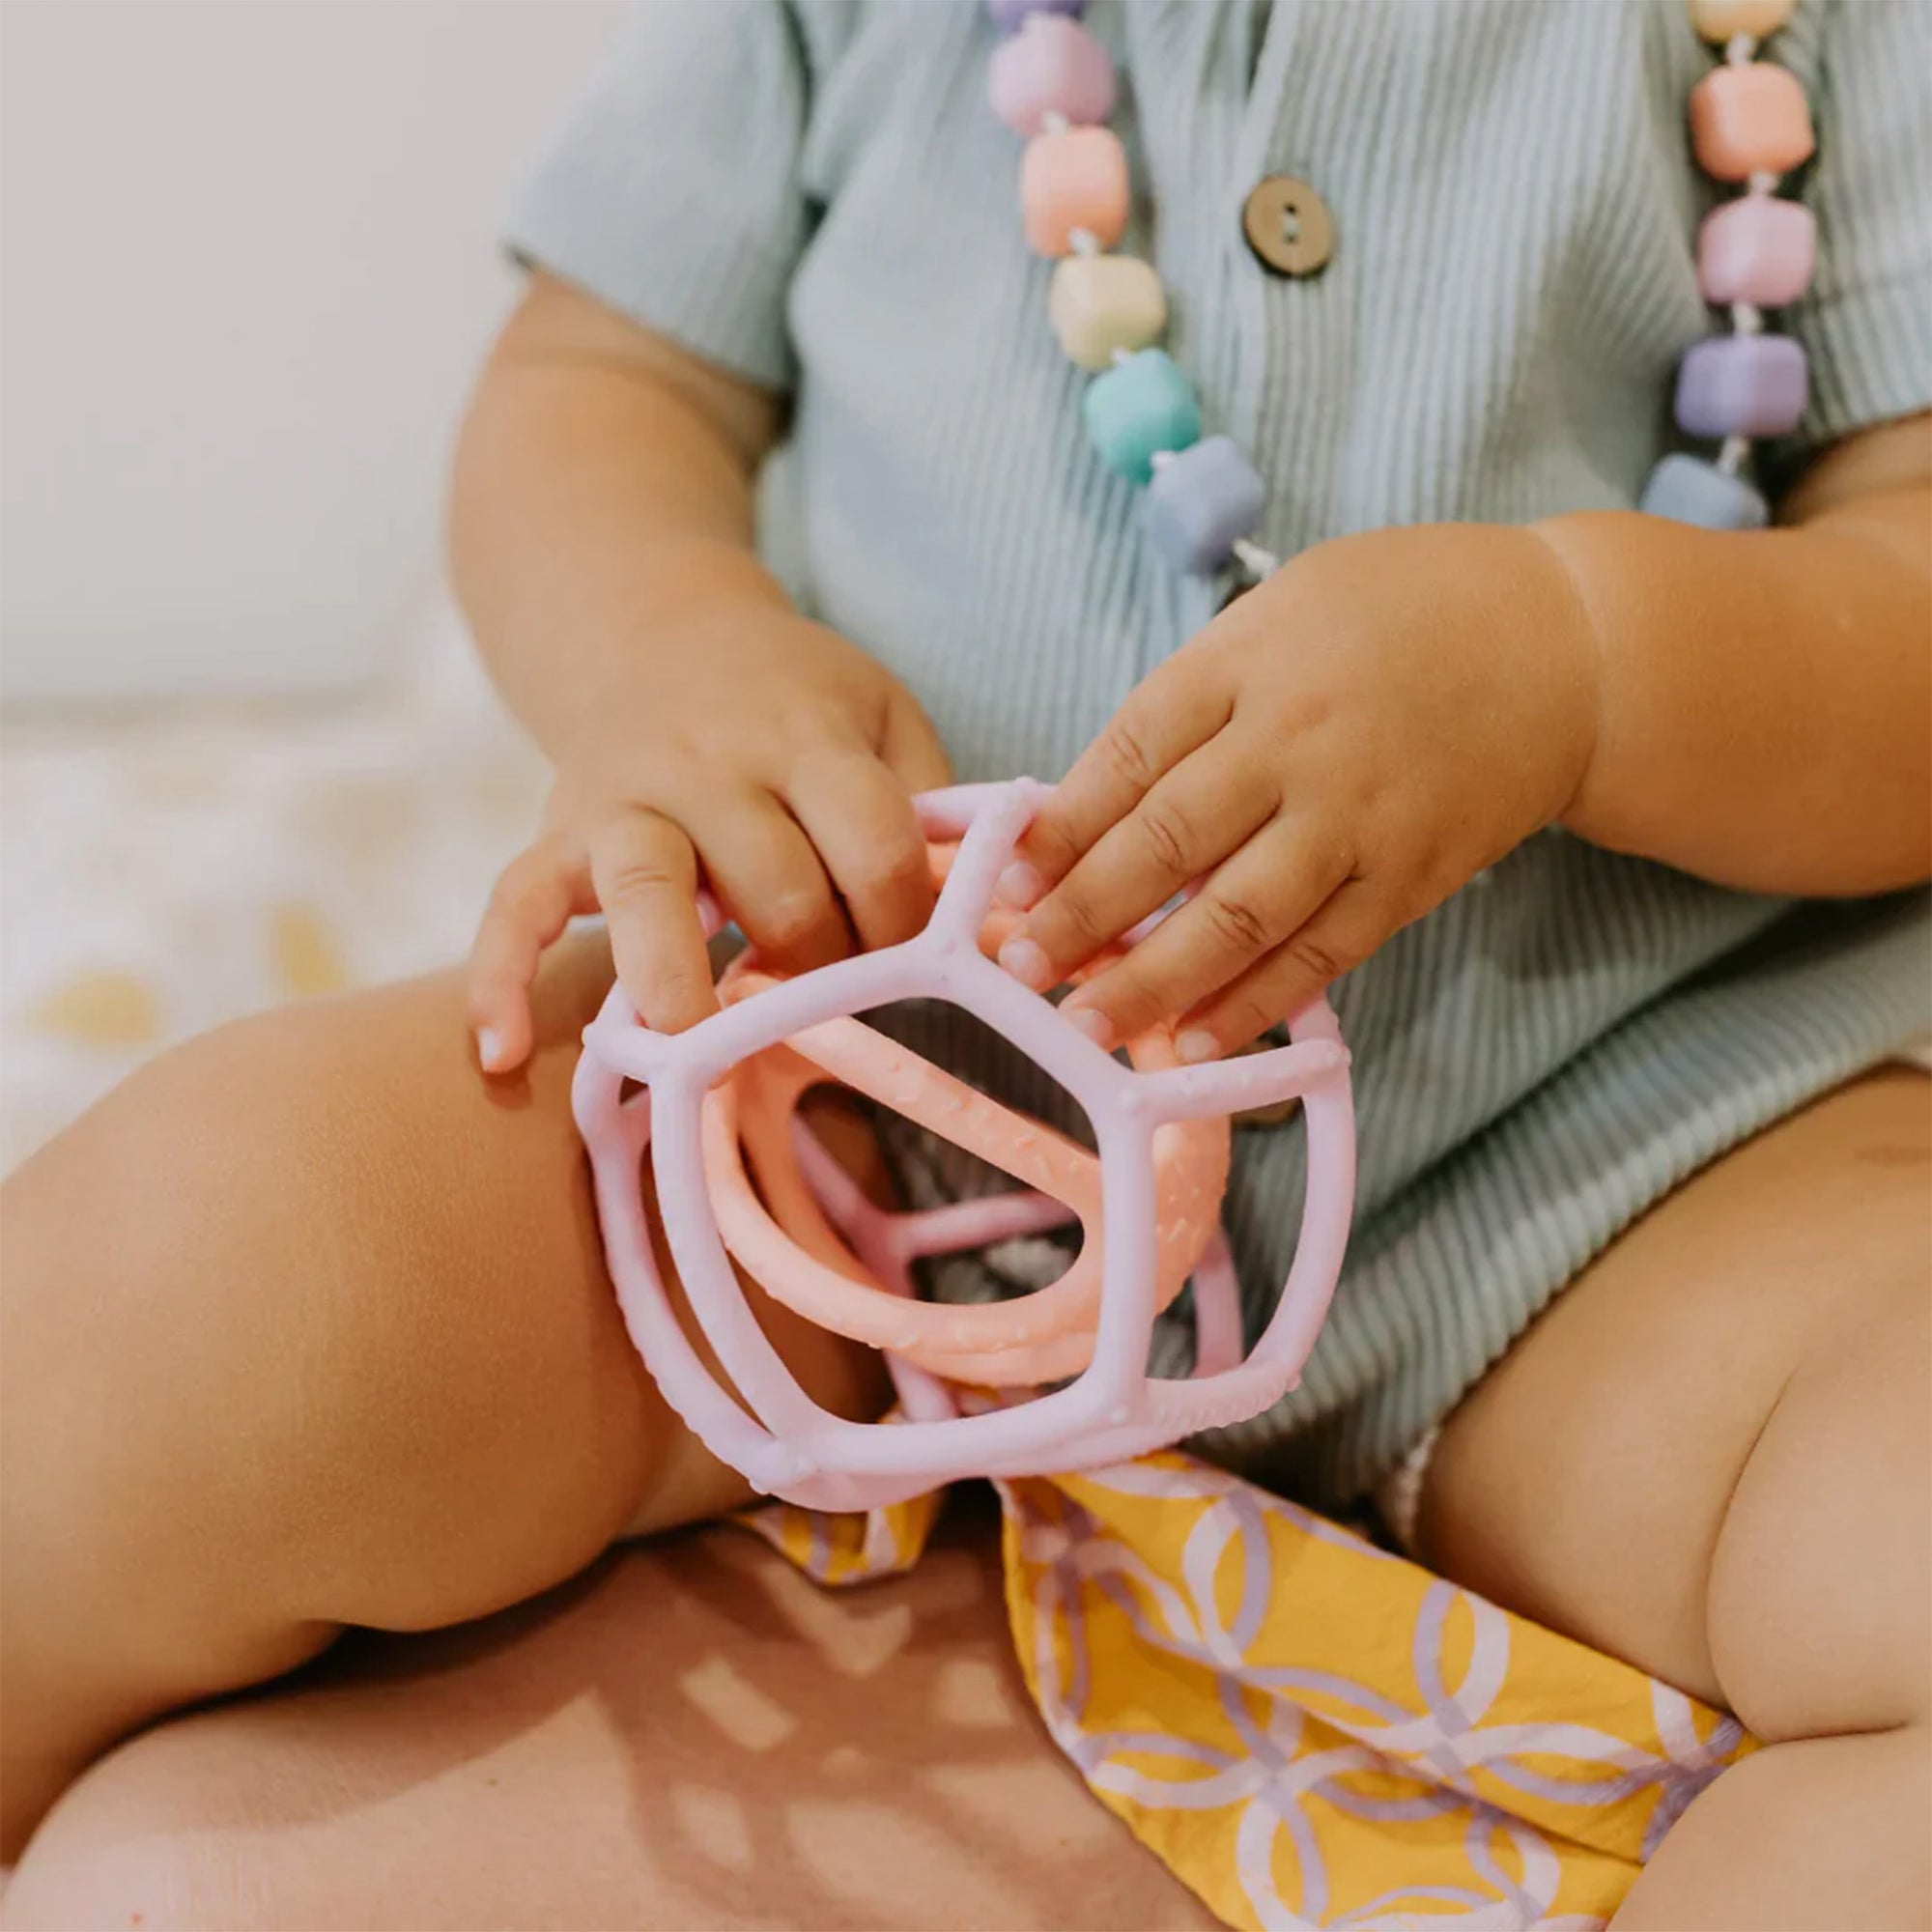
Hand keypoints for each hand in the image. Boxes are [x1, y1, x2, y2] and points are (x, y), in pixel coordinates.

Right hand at [468, 608, 948, 1069]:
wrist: (663, 628)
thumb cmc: (796, 699)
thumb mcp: (883, 715)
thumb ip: (930, 807)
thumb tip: (975, 924)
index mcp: (804, 734)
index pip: (875, 847)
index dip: (905, 918)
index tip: (909, 945)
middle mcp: (707, 763)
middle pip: (777, 890)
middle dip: (818, 958)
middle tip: (827, 975)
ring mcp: (623, 798)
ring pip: (648, 893)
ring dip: (676, 975)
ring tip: (693, 1041)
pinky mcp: (557, 833)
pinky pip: (515, 905)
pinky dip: (499, 978)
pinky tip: (498, 1052)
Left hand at [994, 524, 1600, 1058]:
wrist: (1568, 644)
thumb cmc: (1400, 614)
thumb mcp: (1282, 611)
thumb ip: (1196, 698)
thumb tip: (1092, 804)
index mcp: (1247, 661)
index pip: (1127, 755)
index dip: (1058, 830)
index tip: (1003, 884)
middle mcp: (1296, 740)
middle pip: (1166, 842)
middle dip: (1080, 915)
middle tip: (1013, 970)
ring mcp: (1357, 815)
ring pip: (1236, 916)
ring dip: (1151, 982)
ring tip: (1082, 1025)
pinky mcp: (1410, 876)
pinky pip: (1318, 955)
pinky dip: (1251, 1005)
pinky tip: (1193, 1044)